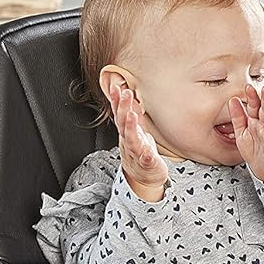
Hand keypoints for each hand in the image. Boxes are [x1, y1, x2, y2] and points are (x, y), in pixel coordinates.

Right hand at [109, 84, 169, 201]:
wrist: (142, 177)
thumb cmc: (139, 151)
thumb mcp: (135, 130)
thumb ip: (131, 114)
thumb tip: (127, 94)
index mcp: (127, 132)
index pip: (120, 113)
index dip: (117, 100)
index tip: (116, 86)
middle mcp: (129, 141)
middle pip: (123, 123)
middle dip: (123, 107)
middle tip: (126, 93)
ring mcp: (137, 152)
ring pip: (131, 139)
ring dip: (130, 127)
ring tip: (132, 116)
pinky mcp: (147, 164)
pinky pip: (146, 160)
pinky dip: (146, 156)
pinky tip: (147, 152)